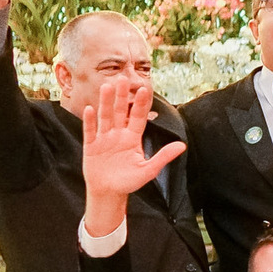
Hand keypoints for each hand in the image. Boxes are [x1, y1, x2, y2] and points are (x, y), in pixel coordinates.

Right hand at [82, 78, 184, 235]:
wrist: (109, 192)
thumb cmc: (129, 181)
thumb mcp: (149, 170)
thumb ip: (163, 157)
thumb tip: (182, 146)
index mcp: (133, 138)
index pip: (139, 118)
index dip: (141, 104)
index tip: (145, 89)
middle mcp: (119, 135)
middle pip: (121, 112)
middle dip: (122, 97)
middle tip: (123, 79)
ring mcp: (104, 139)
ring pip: (105, 117)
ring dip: (106, 103)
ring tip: (107, 86)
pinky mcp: (92, 146)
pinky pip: (90, 131)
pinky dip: (90, 121)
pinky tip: (90, 108)